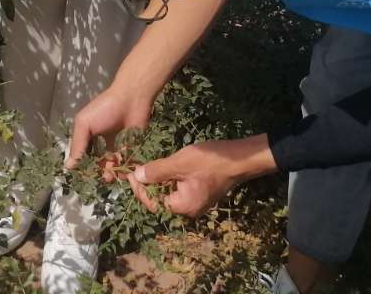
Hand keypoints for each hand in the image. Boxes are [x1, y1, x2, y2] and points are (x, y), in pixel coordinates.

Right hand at [65, 82, 155, 170]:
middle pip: (97, 163)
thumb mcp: (84, 124)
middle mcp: (101, 142)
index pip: (82, 156)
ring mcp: (116, 146)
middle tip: (100, 177)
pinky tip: (123, 173)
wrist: (132, 99)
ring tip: (111, 176)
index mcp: (87, 136)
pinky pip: (127, 163)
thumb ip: (77, 145)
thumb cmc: (104, 109)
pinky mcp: (131, 148)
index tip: (83, 178)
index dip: (82, 167)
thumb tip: (68, 167)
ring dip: (111, 173)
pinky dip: (125, 170)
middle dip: (97, 172)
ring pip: (112, 165)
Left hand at [127, 135, 276, 217]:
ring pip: (169, 194)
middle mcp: (189, 211)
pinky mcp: (200, 194)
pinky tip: (164, 167)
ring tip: (146, 165)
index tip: (129, 172)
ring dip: (158, 181)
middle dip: (147, 184)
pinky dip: (170, 180)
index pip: (152, 202)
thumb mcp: (180, 163)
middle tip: (135, 167)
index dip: (138, 187)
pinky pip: (179, 190)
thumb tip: (136, 176)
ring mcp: (196, 204)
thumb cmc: (210, 161)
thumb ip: (157, 171)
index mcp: (183, 207)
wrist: (241, 159)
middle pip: (160, 200)